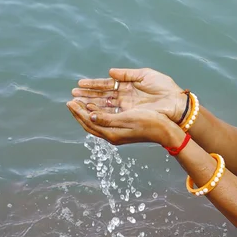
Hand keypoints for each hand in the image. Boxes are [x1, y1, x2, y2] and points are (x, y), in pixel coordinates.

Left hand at [66, 100, 180, 146]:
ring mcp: (117, 133)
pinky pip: (104, 121)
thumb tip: (91, 116)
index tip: (70, 101)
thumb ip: (108, 118)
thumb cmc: (149, 122)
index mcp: (112, 134)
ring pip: (96, 122)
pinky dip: (96, 113)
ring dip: (87, 112)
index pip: (89, 122)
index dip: (78, 112)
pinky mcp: (122, 129)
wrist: (165, 130)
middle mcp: (112, 135)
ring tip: (80, 102)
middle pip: (90, 124)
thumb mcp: (127, 118)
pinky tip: (96, 107)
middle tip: (71, 101)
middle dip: (79, 112)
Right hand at [71, 68, 186, 122]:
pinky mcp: (130, 115)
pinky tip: (89, 110)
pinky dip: (100, 112)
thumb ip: (127, 74)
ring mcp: (126, 107)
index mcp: (128, 86)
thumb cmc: (164, 87)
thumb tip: (110, 72)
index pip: (106, 85)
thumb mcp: (145, 75)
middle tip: (72, 95)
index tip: (79, 84)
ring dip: (90, 104)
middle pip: (102, 96)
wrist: (175, 102)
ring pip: (104, 106)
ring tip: (76, 103)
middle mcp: (125, 97)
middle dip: (87, 96)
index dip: (93, 85)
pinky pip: (112, 114)